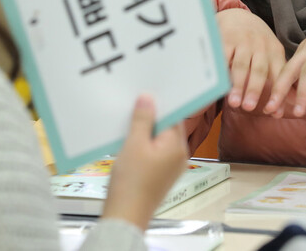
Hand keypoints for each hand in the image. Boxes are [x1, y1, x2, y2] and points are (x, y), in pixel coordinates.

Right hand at [102, 95, 187, 229]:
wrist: (126, 215)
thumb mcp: (134, 144)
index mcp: (177, 146)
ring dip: (145, 130)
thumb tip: (149, 97)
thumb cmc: (131, 181)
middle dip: (151, 116)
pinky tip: (129, 141)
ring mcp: (170, 166)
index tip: (146, 90)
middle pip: (167, 127)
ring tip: (128, 120)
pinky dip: (144, 144)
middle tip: (134, 102)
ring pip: (159, 139)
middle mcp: (179, 155)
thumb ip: (143, 119)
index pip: (173, 115)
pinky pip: (154, 151)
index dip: (159, 102)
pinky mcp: (160, 174)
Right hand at [217, 8, 285, 110]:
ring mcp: (243, 41)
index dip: (277, 94)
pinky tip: (219, 84)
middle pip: (259, 71)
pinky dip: (222, 71)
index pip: (278, 75)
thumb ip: (277, 81)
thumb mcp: (271, 56)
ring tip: (234, 103)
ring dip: (238, 85)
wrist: (239, 16)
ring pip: (241, 66)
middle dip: (255, 90)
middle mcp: (261, 46)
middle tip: (250, 108)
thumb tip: (280, 113)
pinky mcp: (227, 38)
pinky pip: (225, 56)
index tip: (274, 113)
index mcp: (275, 52)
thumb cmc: (257, 44)